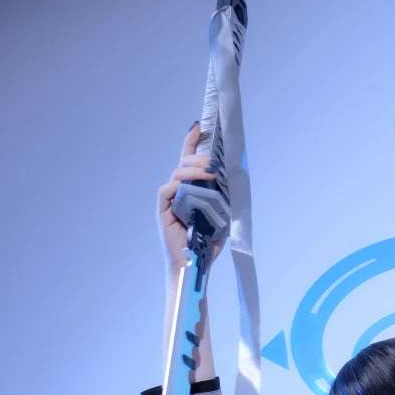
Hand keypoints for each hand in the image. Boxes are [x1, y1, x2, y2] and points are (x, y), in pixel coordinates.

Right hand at [157, 122, 226, 273]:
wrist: (193, 267)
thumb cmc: (206, 245)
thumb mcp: (221, 218)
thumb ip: (223, 199)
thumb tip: (232, 180)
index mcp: (190, 192)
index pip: (189, 163)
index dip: (192, 144)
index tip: (199, 127)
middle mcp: (178, 193)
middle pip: (184, 164)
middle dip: (199, 158)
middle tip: (213, 161)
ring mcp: (169, 201)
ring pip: (177, 174)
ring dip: (193, 169)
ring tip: (210, 171)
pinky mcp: (162, 210)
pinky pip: (166, 191)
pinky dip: (177, 185)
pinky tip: (190, 186)